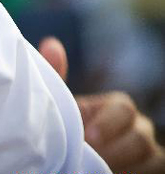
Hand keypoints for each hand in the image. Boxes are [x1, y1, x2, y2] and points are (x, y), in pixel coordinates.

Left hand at [37, 37, 164, 173]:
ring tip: (95, 171)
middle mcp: (138, 128)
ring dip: (124, 166)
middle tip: (92, 159)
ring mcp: (148, 154)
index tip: (87, 137)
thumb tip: (51, 44)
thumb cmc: (66, 130)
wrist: (69, 159)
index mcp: (117, 108)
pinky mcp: (148, 171)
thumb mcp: (60, 106)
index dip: (108, 123)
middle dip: (116, 150)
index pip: (124, 108)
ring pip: (153, 160)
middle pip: (142, 137)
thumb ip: (57, 78)